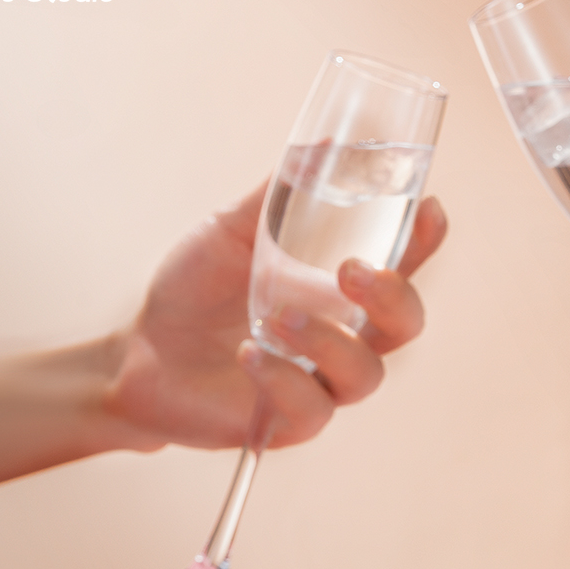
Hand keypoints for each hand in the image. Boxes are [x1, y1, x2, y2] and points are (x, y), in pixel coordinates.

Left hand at [106, 182, 446, 450]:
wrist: (140, 353)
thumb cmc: (194, 291)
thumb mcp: (232, 231)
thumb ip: (280, 196)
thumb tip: (323, 147)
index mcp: (337, 287)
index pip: (400, 264)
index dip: (423, 241)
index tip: (428, 208)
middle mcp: (341, 335)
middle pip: (403, 325)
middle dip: (392, 296)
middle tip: (352, 270)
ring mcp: (320, 381)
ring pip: (365, 372)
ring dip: (329, 340)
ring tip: (278, 316)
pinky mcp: (289, 422)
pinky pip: (311, 408)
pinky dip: (282, 378)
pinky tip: (248, 355)